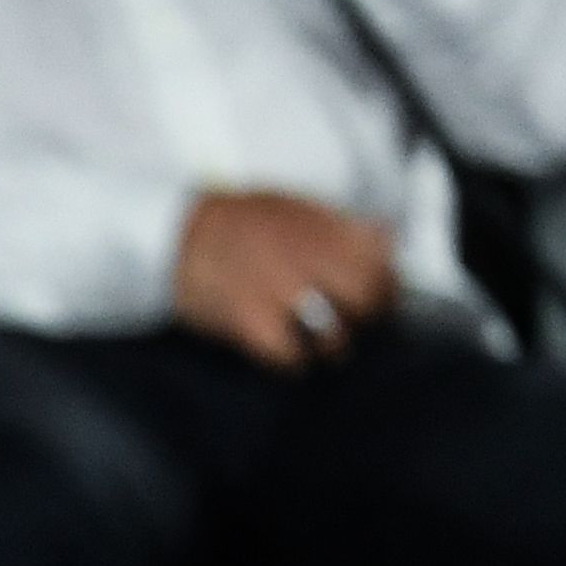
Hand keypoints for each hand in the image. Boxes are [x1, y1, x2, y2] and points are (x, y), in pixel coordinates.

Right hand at [172, 188, 393, 371]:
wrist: (176, 233)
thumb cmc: (238, 223)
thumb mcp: (296, 206)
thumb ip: (343, 224)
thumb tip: (389, 240)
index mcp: (322, 225)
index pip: (383, 261)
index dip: (389, 284)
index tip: (382, 296)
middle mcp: (306, 254)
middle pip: (366, 298)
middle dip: (367, 316)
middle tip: (354, 323)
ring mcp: (277, 287)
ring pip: (334, 332)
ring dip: (333, 344)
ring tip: (321, 343)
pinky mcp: (248, 318)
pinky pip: (289, 353)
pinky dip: (293, 360)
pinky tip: (286, 353)